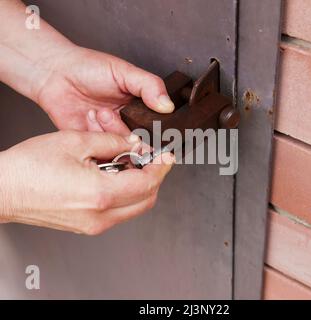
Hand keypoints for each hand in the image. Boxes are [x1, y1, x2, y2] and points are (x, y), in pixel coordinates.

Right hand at [0, 131, 174, 233]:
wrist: (3, 189)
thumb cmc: (29, 167)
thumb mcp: (76, 142)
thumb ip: (112, 141)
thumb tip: (132, 144)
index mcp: (101, 194)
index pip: (148, 183)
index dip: (161, 168)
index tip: (166, 157)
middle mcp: (101, 216)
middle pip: (147, 200)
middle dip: (154, 178)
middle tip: (150, 159)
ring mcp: (94, 225)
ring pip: (134, 208)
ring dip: (139, 186)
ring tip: (128, 164)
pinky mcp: (87, 226)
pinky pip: (118, 212)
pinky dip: (124, 194)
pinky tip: (113, 177)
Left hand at [34, 46, 174, 135]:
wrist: (54, 74)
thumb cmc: (88, 68)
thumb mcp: (125, 72)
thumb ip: (150, 86)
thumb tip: (168, 105)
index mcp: (140, 109)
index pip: (157, 127)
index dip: (157, 131)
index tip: (152, 128)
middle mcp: (127, 124)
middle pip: (141, 142)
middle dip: (130, 133)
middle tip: (116, 114)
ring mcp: (110, 135)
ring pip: (121, 147)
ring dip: (111, 130)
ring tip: (100, 111)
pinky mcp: (93, 142)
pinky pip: (101, 149)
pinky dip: (96, 134)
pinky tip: (89, 117)